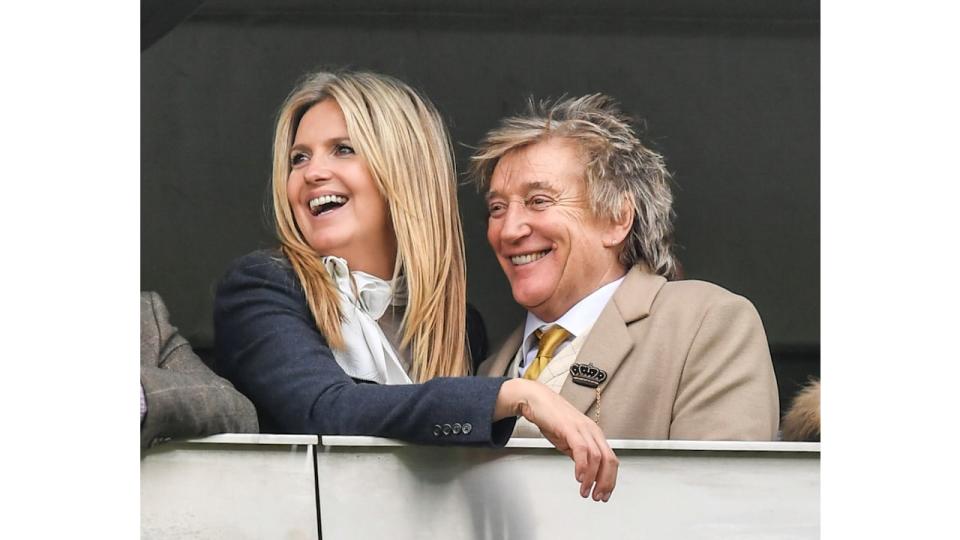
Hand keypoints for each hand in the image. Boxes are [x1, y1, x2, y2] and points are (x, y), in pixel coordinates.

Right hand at [495, 379, 618, 501]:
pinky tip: (579, 477)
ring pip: (597, 457)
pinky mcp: (570, 428)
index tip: (605, 493)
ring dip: (592, 478)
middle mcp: (592, 431)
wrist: (537, 400)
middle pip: (609, 460)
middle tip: (598, 496)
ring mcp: (582, 429)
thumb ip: (580, 454)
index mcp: (594, 434)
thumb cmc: (552, 418)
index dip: (610, 479)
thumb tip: (586, 472)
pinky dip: (582, 466)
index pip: (611, 460)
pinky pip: (582, 450)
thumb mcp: (570, 440)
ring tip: (585, 491)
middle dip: (606, 482)